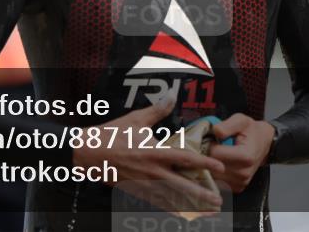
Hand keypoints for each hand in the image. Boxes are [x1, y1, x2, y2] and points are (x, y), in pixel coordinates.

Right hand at [73, 96, 225, 212]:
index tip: (219, 168)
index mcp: (154, 152)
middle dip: (201, 194)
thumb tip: (171, 96)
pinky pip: (156, 202)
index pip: (185, 159)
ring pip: (171, 198)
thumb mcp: (136, 120)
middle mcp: (152, 171)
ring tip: (206, 211)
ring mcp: (144, 184)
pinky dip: (170, 208)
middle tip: (218, 200)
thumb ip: (157, 111)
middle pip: (182, 186)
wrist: (88, 153)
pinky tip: (180, 212)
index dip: (204, 164)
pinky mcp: (135, 190)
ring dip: (190, 205)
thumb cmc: (112, 135)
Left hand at [207, 114, 274, 192]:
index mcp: (245, 156)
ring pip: (213, 176)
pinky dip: (216, 173)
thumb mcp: (241, 121)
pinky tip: (220, 163)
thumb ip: (228, 125)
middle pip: (212, 167)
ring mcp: (241, 182)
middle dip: (208, 156)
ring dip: (211, 165)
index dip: (209, 145)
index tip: (212, 140)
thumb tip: (215, 131)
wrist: (264, 143)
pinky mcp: (237, 187)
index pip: (215, 154)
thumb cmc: (251, 131)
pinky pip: (219, 182)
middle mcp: (244, 172)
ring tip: (217, 154)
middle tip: (212, 146)